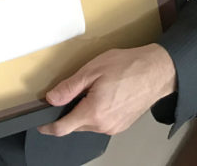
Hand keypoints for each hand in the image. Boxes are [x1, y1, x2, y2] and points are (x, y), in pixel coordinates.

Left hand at [37, 44, 176, 136]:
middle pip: (74, 125)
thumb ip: (69, 87)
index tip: (40, 124)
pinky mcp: (121, 125)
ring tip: (91, 90)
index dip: (48, 127)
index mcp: (93, 112)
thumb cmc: (127, 67)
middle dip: (68, 112)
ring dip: (83, 111)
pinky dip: (95, 112)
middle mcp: (103, 125)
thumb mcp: (91, 71)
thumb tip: (52, 98)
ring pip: (87, 124)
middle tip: (72, 92)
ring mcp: (114, 127)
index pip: (63, 128)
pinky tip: (102, 96)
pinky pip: (100, 123)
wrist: (156, 71)